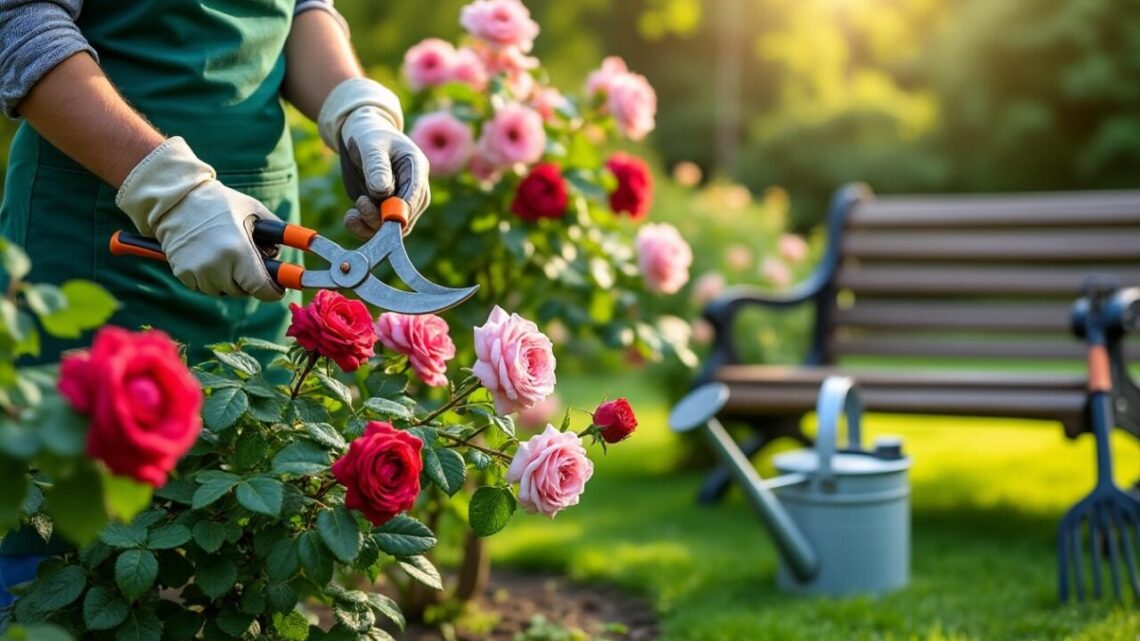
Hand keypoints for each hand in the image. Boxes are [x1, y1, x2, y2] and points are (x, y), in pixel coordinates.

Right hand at [116, 138, 283, 300]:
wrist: (177, 201)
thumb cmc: (221, 204)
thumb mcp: (256, 212)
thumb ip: (281, 232)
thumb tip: (307, 244)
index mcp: (238, 252)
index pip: (263, 289)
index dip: (274, 289)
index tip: (278, 286)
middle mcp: (217, 267)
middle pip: (245, 291)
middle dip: (251, 280)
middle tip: (248, 258)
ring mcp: (198, 272)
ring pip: (225, 291)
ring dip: (231, 280)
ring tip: (226, 253)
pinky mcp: (183, 275)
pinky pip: (206, 287)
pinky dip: (212, 278)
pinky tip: (209, 256)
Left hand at [318, 78, 430, 236]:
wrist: (361, 135)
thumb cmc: (369, 134)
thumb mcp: (371, 144)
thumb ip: (377, 166)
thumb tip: (382, 191)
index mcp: (416, 168)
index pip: (416, 194)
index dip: (402, 209)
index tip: (384, 213)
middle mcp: (414, 189)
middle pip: (407, 216)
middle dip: (383, 219)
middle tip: (360, 204)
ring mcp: (401, 201)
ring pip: (393, 226)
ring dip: (371, 226)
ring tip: (351, 216)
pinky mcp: (386, 209)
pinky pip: (379, 227)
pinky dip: (364, 228)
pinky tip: (350, 217)